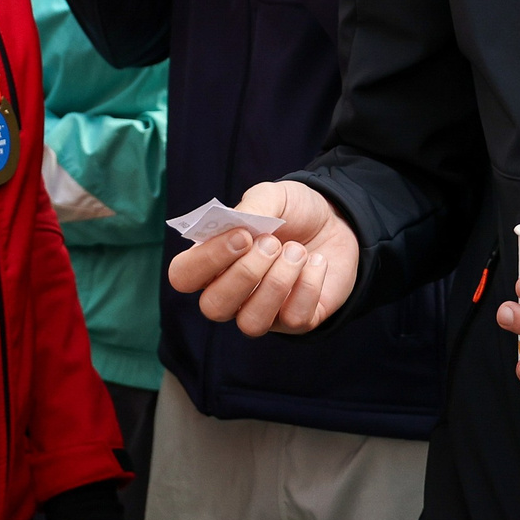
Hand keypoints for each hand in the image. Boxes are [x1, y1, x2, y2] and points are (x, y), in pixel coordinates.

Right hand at [167, 180, 359, 335]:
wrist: (336, 220)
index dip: (207, 260)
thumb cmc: (292, 211)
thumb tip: (238, 226)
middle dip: (246, 274)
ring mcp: (262, 311)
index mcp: (212, 260)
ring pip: (251, 323)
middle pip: (214, 307)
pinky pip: (294, 319)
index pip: (183, 276)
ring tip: (297, 251)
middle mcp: (231, 293)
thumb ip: (251, 207)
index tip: (243, 236)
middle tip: (273, 243)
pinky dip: (309, 286)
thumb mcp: (272, 195)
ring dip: (277, 283)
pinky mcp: (295, 321)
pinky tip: (316, 263)